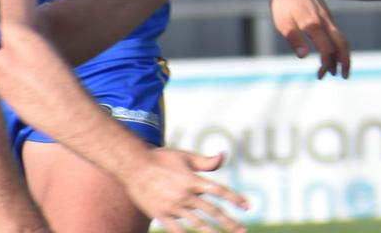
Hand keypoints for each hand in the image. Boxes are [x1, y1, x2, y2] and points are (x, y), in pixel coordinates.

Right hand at [126, 149, 248, 232]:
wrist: (133, 166)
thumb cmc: (162, 158)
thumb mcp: (185, 156)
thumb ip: (205, 161)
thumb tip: (223, 155)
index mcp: (192, 179)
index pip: (218, 191)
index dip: (234, 198)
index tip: (247, 206)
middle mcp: (185, 195)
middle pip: (211, 211)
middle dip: (229, 222)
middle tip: (242, 230)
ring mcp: (172, 206)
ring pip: (197, 223)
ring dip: (212, 232)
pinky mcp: (160, 214)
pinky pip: (176, 230)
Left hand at [269, 0, 351, 78]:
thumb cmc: (283, 2)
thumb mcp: (282, 23)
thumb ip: (294, 39)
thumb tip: (304, 56)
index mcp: (314, 25)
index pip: (328, 50)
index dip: (327, 64)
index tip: (320, 75)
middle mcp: (326, 21)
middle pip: (343, 44)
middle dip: (345, 62)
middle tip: (343, 76)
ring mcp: (328, 16)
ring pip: (341, 38)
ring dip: (340, 55)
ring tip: (334, 68)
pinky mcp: (326, 13)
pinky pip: (336, 31)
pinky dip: (336, 44)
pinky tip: (329, 50)